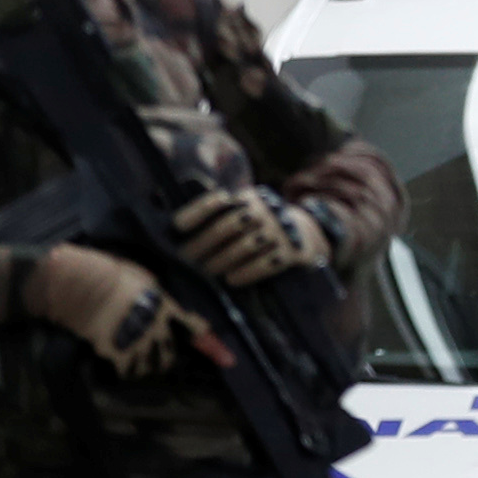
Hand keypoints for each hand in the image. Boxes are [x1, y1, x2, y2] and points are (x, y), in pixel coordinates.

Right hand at [26, 245, 204, 376]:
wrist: (79, 283)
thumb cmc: (108, 272)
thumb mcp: (142, 277)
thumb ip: (156, 296)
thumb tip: (161, 303)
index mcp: (165, 307)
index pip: (194, 329)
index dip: (212, 345)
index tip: (228, 360)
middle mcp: (157, 328)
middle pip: (171, 354)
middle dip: (167, 355)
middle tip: (157, 353)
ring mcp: (137, 342)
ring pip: (151, 365)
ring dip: (146, 364)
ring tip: (135, 358)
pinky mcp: (116, 354)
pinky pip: (127, 371)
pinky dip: (124, 370)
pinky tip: (117, 363)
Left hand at [173, 185, 333, 286]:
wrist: (305, 234)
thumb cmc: (259, 226)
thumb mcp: (244, 211)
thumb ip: (216, 213)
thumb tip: (172, 216)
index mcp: (248, 197)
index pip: (218, 201)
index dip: (197, 212)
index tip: (178, 227)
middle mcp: (266, 210)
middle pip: (228, 226)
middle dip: (203, 245)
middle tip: (187, 261)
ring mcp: (281, 230)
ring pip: (246, 245)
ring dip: (222, 261)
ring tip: (206, 273)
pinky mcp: (294, 251)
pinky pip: (268, 262)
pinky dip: (248, 272)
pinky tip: (232, 280)